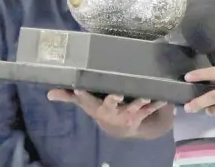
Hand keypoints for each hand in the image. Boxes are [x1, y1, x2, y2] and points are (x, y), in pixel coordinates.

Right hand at [47, 89, 169, 138]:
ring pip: (134, 107)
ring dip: (140, 102)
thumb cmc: (102, 109)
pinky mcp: (141, 114)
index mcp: (97, 107)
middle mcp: (112, 111)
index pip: (86, 100)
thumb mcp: (86, 103)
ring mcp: (128, 114)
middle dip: (114, 99)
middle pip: (111, 104)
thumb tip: (50, 93)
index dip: (82, 94)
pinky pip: (150, 109)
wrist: (119, 127)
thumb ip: (70, 96)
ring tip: (146, 94)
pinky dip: (157, 103)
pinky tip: (164, 96)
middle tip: (118, 93)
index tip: (79, 88)